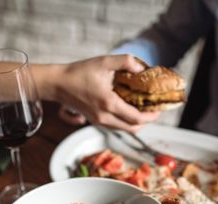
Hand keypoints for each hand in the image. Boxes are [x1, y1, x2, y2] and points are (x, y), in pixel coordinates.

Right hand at [33, 54, 159, 131]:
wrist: (59, 84)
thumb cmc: (79, 72)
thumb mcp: (104, 62)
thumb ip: (126, 61)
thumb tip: (143, 68)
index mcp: (109, 104)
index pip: (136, 118)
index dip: (151, 116)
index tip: (158, 110)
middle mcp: (104, 117)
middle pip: (132, 129)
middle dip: (146, 121)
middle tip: (153, 111)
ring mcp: (98, 121)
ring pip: (123, 129)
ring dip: (135, 122)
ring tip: (142, 109)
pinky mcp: (94, 121)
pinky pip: (115, 126)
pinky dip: (124, 121)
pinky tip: (128, 110)